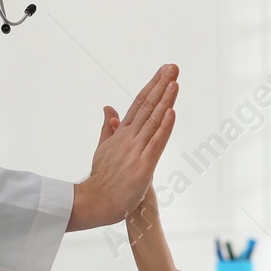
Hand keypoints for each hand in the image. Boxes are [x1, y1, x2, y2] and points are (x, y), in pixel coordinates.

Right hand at [68, 65, 178, 230]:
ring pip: (153, 121)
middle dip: (161, 85)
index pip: (138, 105)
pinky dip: (164, 127)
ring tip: (174, 81)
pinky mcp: (143, 166)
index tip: (164, 72)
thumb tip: (108, 108)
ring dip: (165, 100)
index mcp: (120, 134)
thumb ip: (107, 128)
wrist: (96, 204)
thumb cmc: (103, 180)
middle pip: (147, 107)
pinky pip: (156, 143)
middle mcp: (128, 138)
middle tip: (173, 66)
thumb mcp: (103, 149)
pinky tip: (171, 113)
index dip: (152, 87)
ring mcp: (135, 151)